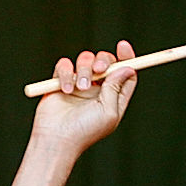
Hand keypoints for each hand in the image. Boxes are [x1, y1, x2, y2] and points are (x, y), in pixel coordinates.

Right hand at [31, 40, 136, 156]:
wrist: (57, 138)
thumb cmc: (86, 131)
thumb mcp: (109, 111)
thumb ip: (117, 87)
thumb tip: (128, 68)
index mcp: (114, 99)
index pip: (125, 74)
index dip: (127, 58)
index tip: (122, 46)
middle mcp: (98, 91)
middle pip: (106, 62)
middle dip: (103, 60)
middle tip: (99, 69)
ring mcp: (79, 85)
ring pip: (85, 60)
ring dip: (84, 70)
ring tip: (80, 88)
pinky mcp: (61, 82)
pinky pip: (65, 65)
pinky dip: (66, 73)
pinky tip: (65, 90)